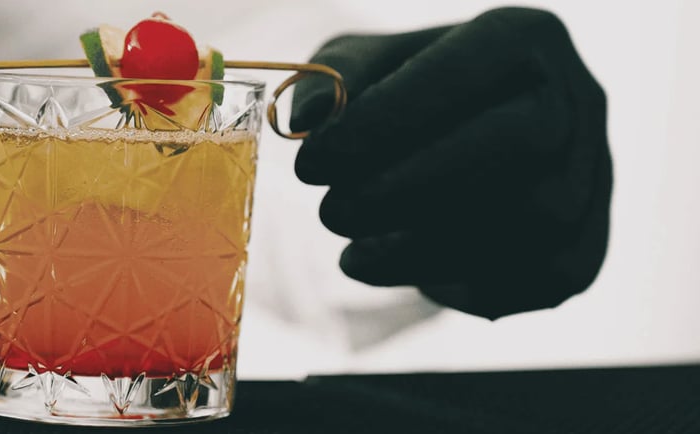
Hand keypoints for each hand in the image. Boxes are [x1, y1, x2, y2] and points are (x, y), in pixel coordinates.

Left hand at [290, 7, 611, 318]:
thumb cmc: (406, 96)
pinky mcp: (588, 244)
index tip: (313, 164)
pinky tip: (409, 277)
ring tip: (353, 257)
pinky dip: (470, 286)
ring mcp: (592, 175)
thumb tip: (308, 118)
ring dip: (430, 250)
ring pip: (535, 219)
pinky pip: (546, 277)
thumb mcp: (363, 69)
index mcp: (522, 37)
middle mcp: (575, 99)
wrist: (465, 140)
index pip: (468, 68)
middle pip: (516, 142)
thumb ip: (331, 82)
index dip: (388, 119)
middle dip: (410, 189)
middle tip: (331, 215)